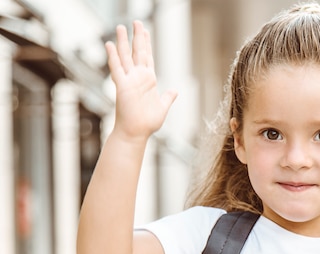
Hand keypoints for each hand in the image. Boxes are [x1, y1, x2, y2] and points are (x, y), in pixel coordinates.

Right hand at [105, 21, 176, 142]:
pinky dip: (113, 57)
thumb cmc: (147, 122)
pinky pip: (117, 69)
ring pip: (125, 56)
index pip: (147, 57)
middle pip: (137, 52)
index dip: (146, 44)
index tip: (145, 31)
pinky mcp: (122, 86)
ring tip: (120, 27)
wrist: (137, 132)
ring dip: (123, 42)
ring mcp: (129, 80)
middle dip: (137, 37)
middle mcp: (138, 77)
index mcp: (148, 80)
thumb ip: (168, 98)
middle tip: (136, 21)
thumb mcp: (162, 107)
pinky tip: (109, 44)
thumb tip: (175, 91)